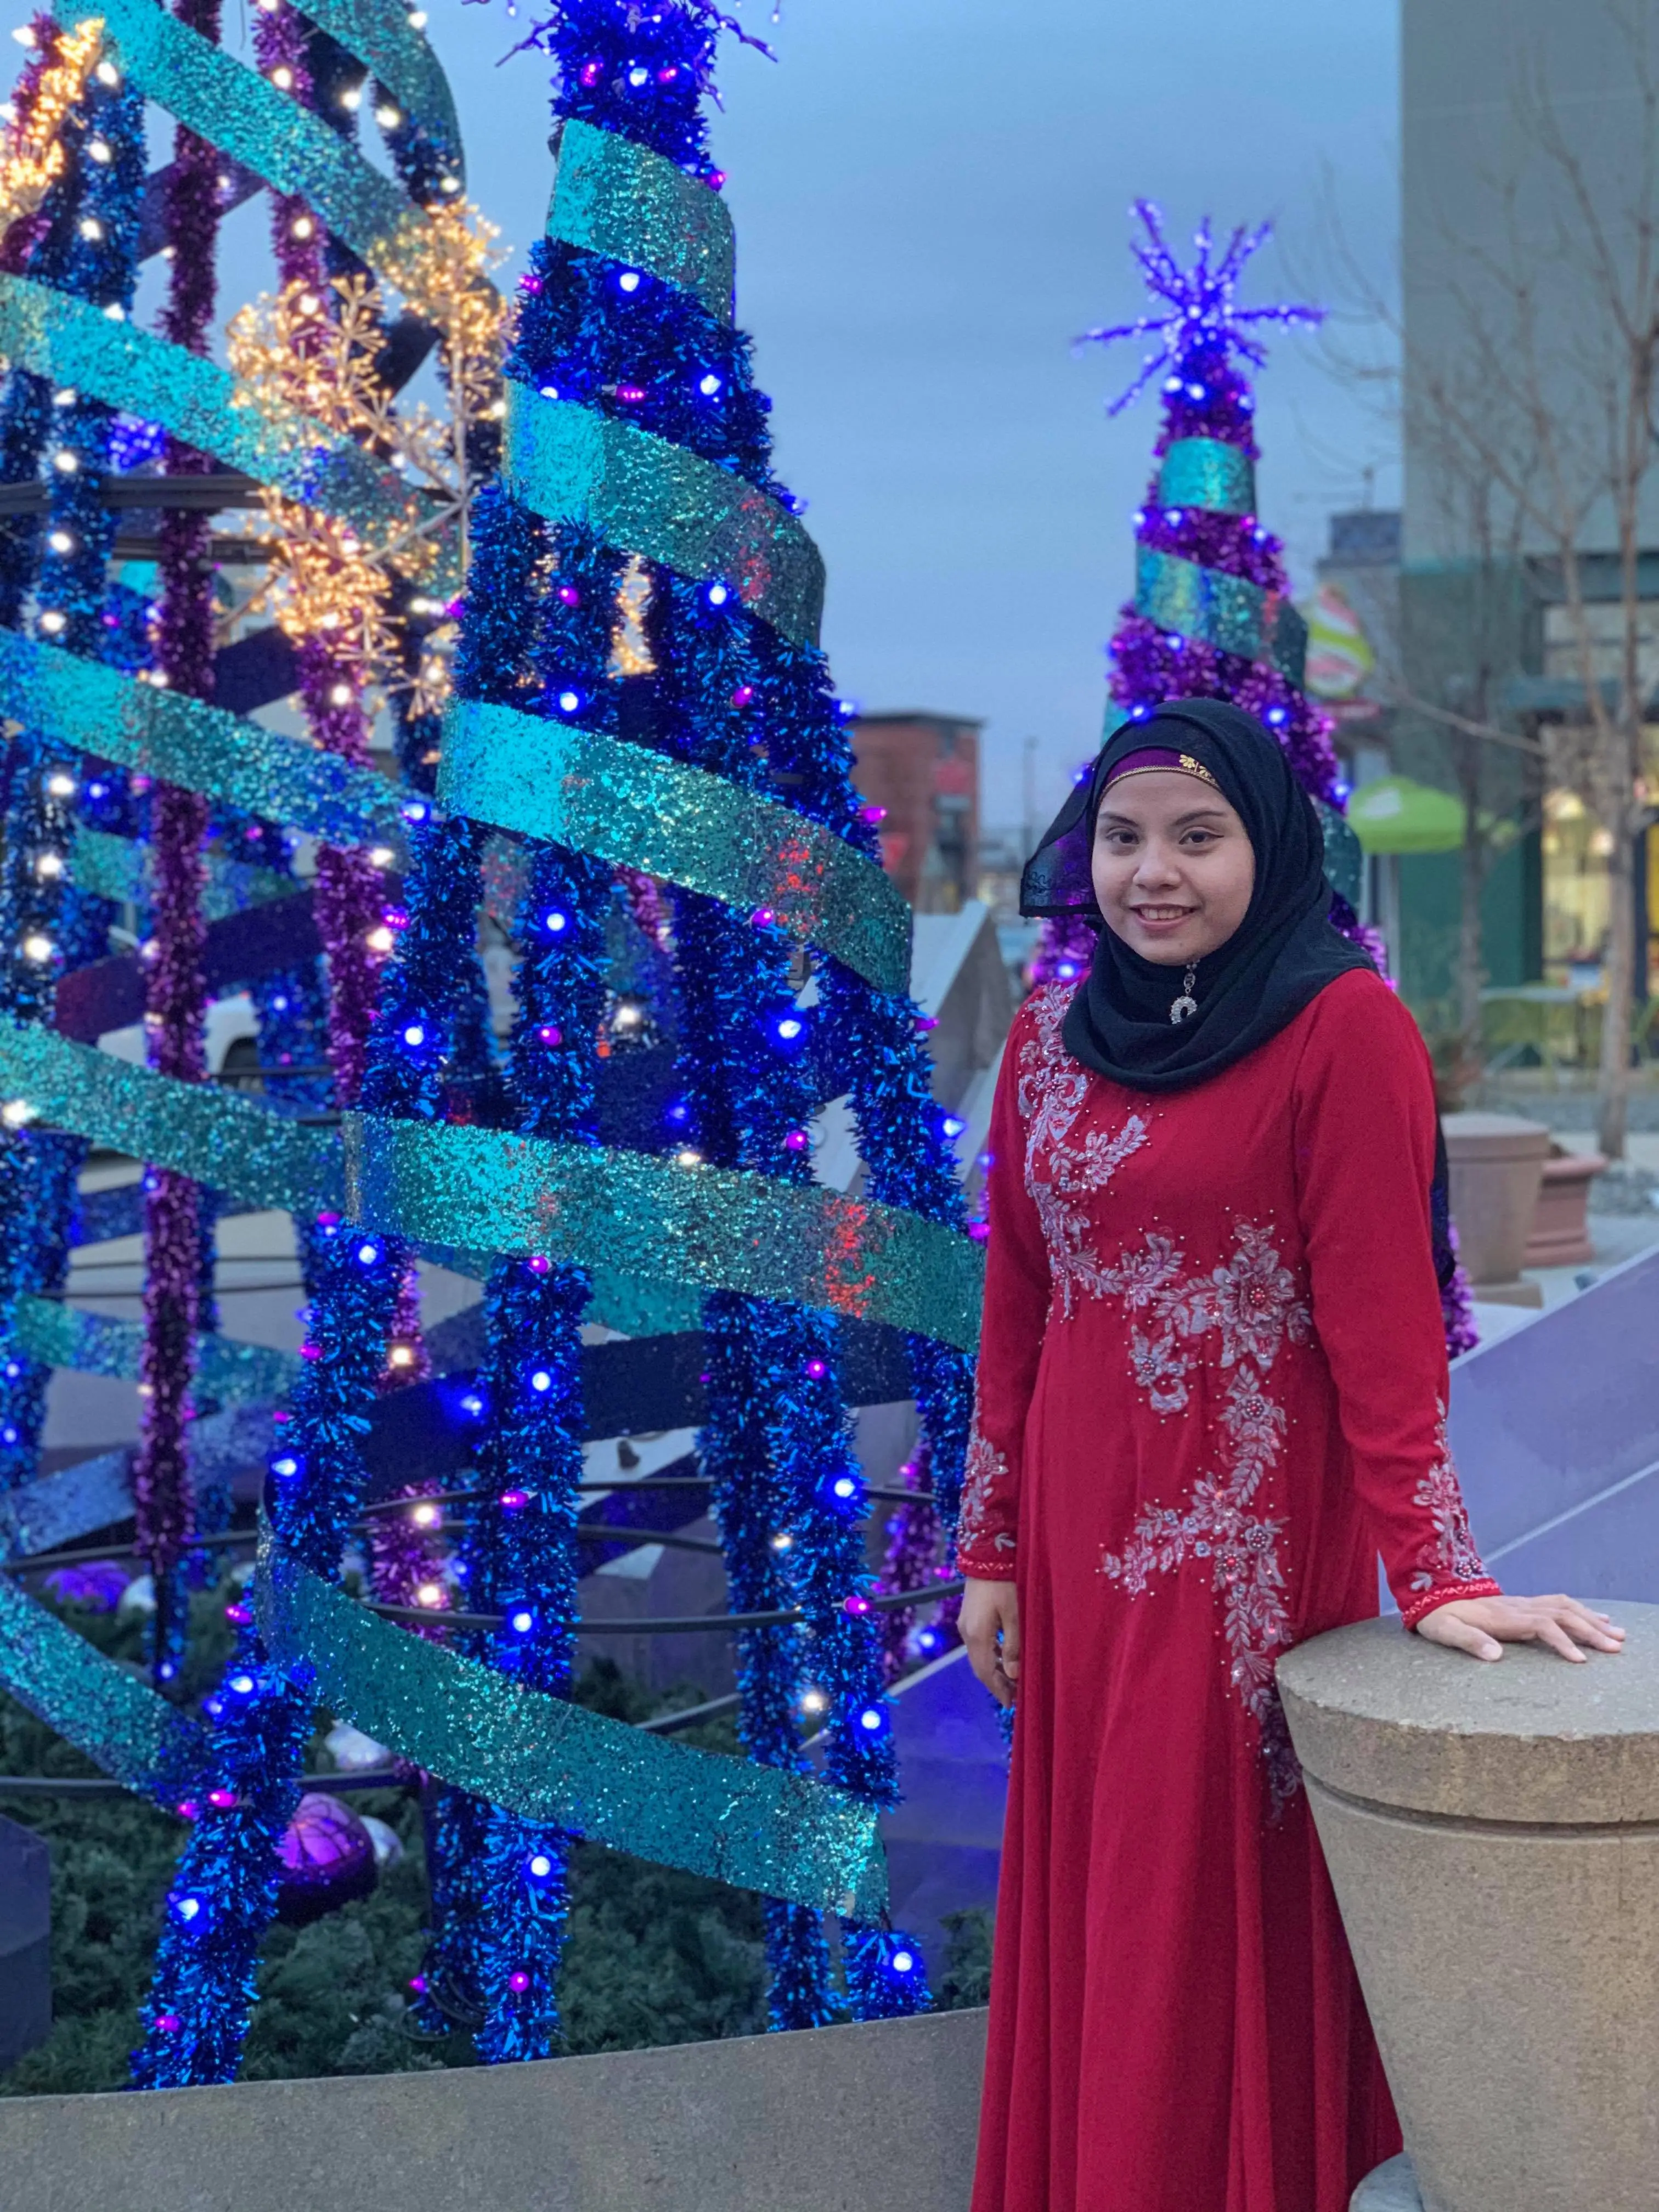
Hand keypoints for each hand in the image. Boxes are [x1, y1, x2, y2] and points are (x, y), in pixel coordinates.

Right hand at [961, 1577, 1019, 1706]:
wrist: (986, 1555)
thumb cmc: (1005, 1584)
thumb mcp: (1015, 1615)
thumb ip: (1013, 1646)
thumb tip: (1013, 1674)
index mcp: (977, 1635)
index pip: (986, 1672)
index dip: (998, 1689)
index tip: (1010, 1705)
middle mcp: (966, 1632)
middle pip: (979, 1666)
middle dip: (995, 1683)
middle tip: (1012, 1697)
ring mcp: (965, 1623)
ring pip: (978, 1656)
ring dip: (992, 1670)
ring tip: (1010, 1680)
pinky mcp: (968, 1616)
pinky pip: (977, 1644)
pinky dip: (989, 1657)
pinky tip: (1001, 1658)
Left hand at [1415, 1593, 1625, 1664]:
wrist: (1432, 1596)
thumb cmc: (1438, 1619)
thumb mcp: (1444, 1632)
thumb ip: (1468, 1641)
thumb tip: (1494, 1656)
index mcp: (1503, 1616)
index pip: (1542, 1625)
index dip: (1562, 1641)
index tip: (1580, 1661)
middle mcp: (1517, 1607)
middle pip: (1562, 1613)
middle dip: (1590, 1630)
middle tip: (1616, 1648)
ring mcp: (1522, 1604)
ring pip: (1565, 1606)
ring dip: (1592, 1619)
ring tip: (1618, 1633)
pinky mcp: (1523, 1605)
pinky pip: (1558, 1603)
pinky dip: (1582, 1610)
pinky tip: (1598, 1618)